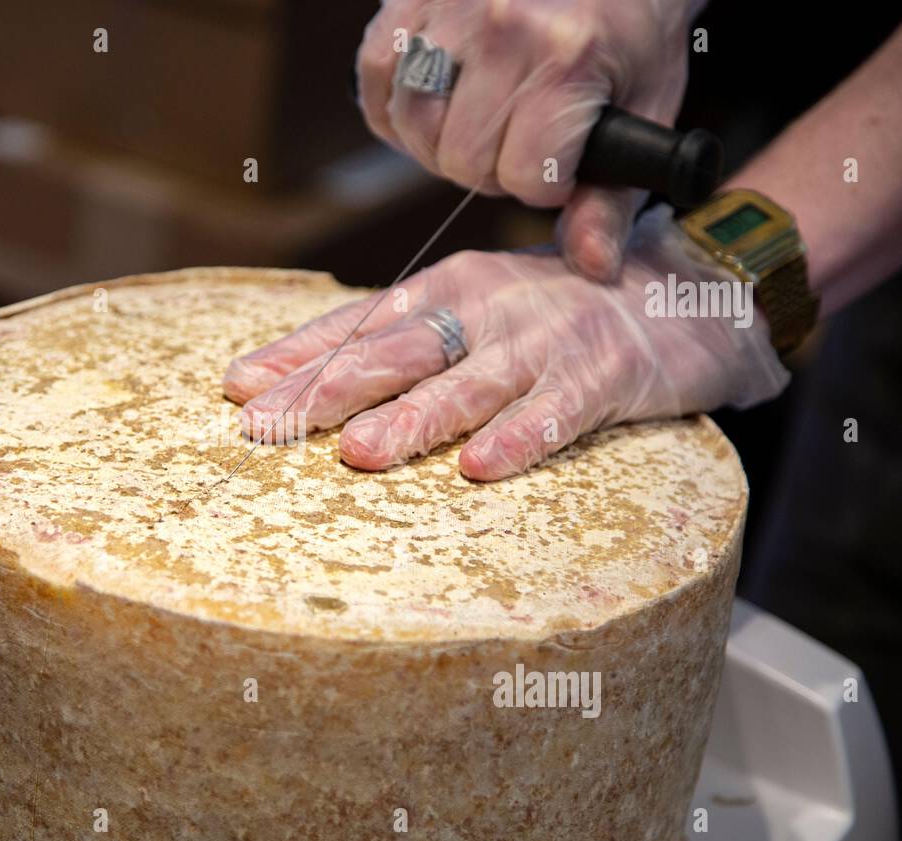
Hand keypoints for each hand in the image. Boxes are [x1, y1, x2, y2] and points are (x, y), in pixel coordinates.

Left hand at [223, 206, 788, 480]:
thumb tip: (308, 376)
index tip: (238, 387)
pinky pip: (556, 414)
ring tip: (358, 452)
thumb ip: (403, 338)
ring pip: (468, 385)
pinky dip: (518, 439)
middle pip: (397, 352)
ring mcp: (545, 341)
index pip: (359, 323)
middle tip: (269, 425)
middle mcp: (487, 309)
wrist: (685, 288)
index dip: (298, 354)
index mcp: (448, 288)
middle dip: (328, 388)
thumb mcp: (474, 307)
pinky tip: (480, 467)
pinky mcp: (602, 377)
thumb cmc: (557, 308)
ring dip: (412, 418)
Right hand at [356, 0, 702, 280]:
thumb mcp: (646, 105)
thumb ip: (613, 196)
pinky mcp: (407, 1)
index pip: (522, 178)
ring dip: (440, 141)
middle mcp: (502, 29)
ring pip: (414, 125)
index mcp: (568, 58)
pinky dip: (397, 106)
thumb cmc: (630, 26)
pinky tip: (435, 102)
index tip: (562, 157)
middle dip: (491, 166)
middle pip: (463, 159)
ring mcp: (449, 8)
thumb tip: (593, 267)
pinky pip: (377, 79)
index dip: (543, 183)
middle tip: (521, 135)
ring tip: (479, 120)